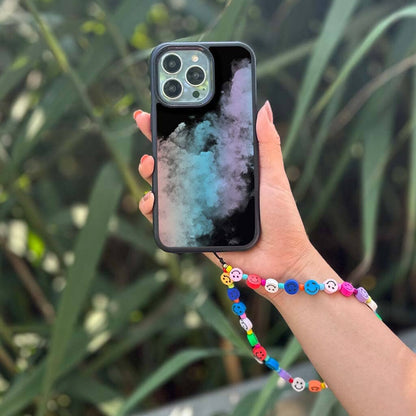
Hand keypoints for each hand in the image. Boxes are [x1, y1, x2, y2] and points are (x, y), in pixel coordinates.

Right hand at [134, 102, 332, 300]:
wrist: (280, 261)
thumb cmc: (281, 218)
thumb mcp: (274, 177)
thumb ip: (267, 145)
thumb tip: (264, 106)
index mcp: (223, 171)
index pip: (197, 143)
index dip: (178, 124)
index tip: (164, 105)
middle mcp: (207, 187)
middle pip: (175, 161)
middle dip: (155, 141)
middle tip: (146, 124)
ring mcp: (197, 208)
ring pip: (164, 186)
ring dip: (149, 171)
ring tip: (149, 163)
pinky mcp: (191, 230)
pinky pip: (165, 218)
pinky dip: (151, 208)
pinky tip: (151, 199)